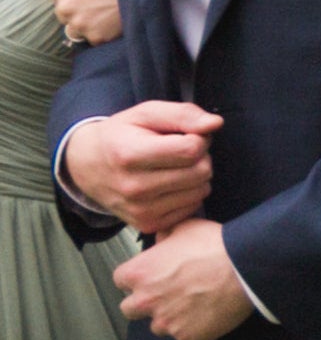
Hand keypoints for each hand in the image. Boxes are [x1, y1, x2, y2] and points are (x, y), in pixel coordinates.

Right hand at [63, 100, 218, 234]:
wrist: (88, 166)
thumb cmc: (121, 136)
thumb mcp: (145, 114)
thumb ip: (182, 115)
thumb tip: (215, 123)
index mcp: (129, 155)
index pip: (191, 149)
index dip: (197, 138)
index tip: (184, 135)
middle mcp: (134, 187)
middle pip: (201, 171)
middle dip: (199, 157)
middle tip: (179, 151)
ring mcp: (141, 210)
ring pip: (201, 190)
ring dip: (195, 176)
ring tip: (172, 167)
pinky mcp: (149, 225)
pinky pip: (193, 207)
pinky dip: (188, 193)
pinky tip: (169, 184)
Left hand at [109, 219, 253, 339]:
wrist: (245, 270)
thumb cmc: (215, 247)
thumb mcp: (184, 227)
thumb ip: (165, 235)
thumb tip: (163, 238)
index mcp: (138, 273)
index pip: (121, 281)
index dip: (138, 278)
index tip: (152, 277)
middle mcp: (145, 301)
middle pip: (130, 309)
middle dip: (145, 303)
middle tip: (169, 295)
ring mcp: (166, 323)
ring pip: (158, 327)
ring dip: (170, 319)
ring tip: (192, 307)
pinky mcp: (187, 338)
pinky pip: (185, 338)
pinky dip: (195, 330)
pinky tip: (208, 316)